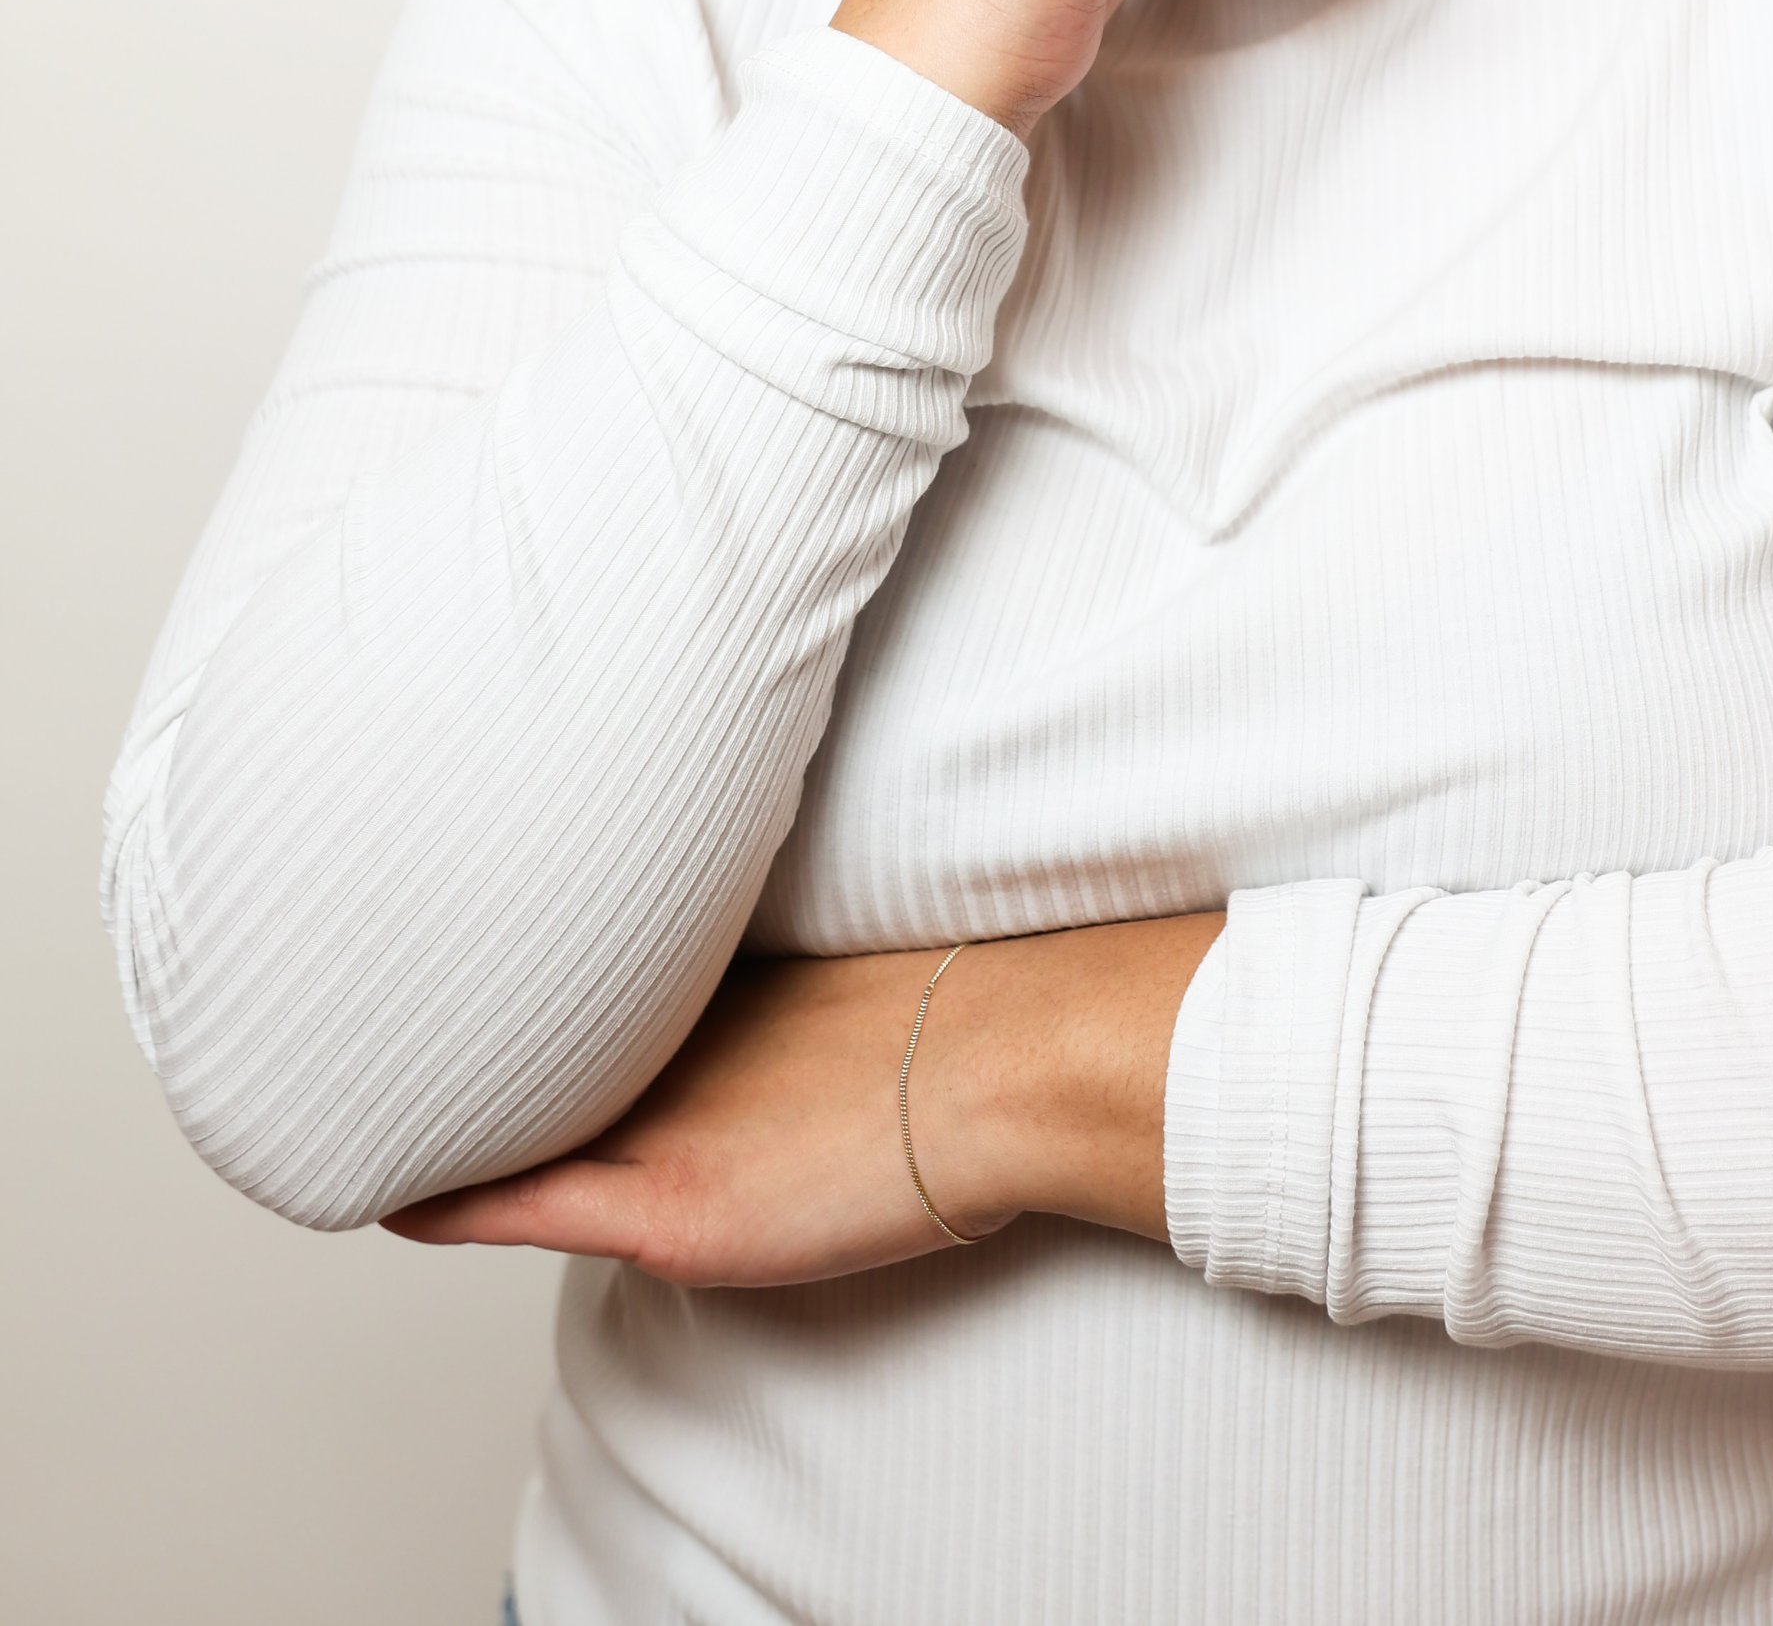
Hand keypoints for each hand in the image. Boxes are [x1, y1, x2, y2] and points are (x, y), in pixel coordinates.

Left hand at [380, 916, 1223, 1287]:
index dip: (528, 979)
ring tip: (374, 1084)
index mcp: (711, 982)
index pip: (590, 984)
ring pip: (522, 1119)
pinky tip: (394, 1193)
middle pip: (540, 1044)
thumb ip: (776, 964)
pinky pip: (523, 1209)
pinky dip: (453, 1199)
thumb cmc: (974, 1009)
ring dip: (457, 1105)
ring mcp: (666, 1130)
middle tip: (389, 1007)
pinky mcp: (673, 1212)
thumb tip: (748, 939)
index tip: (468, 950)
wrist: (1019, 1056)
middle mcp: (670, 1045)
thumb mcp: (851, 958)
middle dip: (471, 1028)